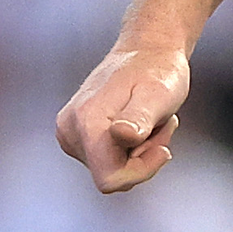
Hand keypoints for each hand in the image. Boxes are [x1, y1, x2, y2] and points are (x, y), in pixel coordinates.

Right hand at [57, 41, 193, 193]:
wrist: (147, 52)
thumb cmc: (157, 71)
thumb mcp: (157, 93)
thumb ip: (139, 117)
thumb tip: (122, 135)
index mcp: (86, 122)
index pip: (110, 179)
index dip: (141, 171)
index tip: (163, 147)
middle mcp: (69, 131)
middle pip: (112, 175)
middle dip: (142, 157)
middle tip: (157, 123)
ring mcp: (69, 134)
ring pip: (112, 169)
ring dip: (140, 151)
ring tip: (149, 120)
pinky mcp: (76, 137)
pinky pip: (109, 161)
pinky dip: (131, 148)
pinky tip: (139, 123)